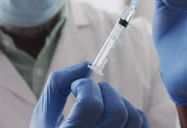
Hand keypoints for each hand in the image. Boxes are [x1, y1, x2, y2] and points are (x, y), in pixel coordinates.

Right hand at [29, 62, 148, 127]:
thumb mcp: (43, 116)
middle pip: (117, 112)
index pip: (91, 105)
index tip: (76, 87)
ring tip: (102, 106)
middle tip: (90, 93)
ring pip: (133, 118)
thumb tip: (87, 64)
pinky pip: (142, 126)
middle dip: (105, 91)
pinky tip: (115, 115)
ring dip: (119, 102)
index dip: (85, 87)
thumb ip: (58, 86)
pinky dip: (132, 114)